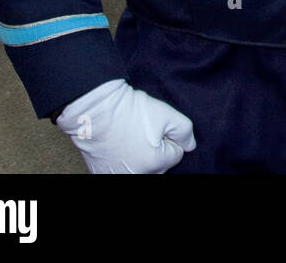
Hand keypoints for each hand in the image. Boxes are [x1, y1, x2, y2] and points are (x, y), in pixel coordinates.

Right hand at [56, 79, 194, 173]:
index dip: (168, 137)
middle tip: (142, 130)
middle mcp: (138, 175)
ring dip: (140, 156)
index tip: (155, 127)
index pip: (176, 154)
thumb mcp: (168, 114)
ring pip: (142, 168)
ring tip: (129, 136)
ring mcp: (119, 176)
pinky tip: (118, 145)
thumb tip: (190, 145)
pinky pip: (123, 169)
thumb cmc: (130, 110)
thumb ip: (185, 132)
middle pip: (159, 164)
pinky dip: (123, 160)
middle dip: (156, 149)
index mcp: (156, 163)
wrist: (95, 109)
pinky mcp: (103, 174)